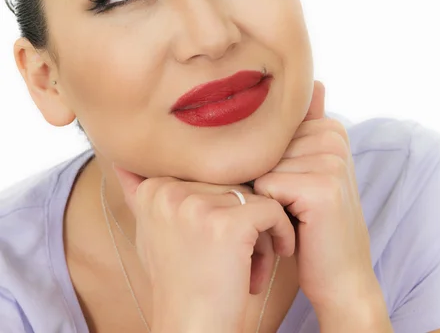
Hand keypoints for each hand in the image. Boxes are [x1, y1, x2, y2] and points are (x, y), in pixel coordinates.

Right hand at [112, 163, 295, 332]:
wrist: (192, 331)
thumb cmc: (179, 283)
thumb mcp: (150, 233)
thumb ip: (140, 193)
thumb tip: (120, 161)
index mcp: (153, 189)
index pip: (210, 175)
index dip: (222, 207)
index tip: (217, 241)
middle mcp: (169, 191)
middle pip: (232, 183)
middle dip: (243, 217)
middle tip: (237, 256)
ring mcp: (196, 206)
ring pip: (253, 196)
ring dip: (260, 229)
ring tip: (248, 263)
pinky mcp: (228, 224)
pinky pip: (272, 210)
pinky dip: (281, 233)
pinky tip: (274, 258)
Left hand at [252, 80, 377, 313]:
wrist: (341, 278)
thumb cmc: (313, 224)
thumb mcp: (305, 173)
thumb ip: (299, 132)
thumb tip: (312, 85)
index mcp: (331, 129)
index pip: (268, 132)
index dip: (269, 165)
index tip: (294, 189)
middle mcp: (334, 138)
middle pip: (263, 147)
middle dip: (266, 179)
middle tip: (294, 206)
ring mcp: (331, 160)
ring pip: (261, 166)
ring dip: (267, 196)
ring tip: (295, 215)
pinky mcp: (322, 187)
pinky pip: (266, 186)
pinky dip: (270, 211)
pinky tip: (295, 226)